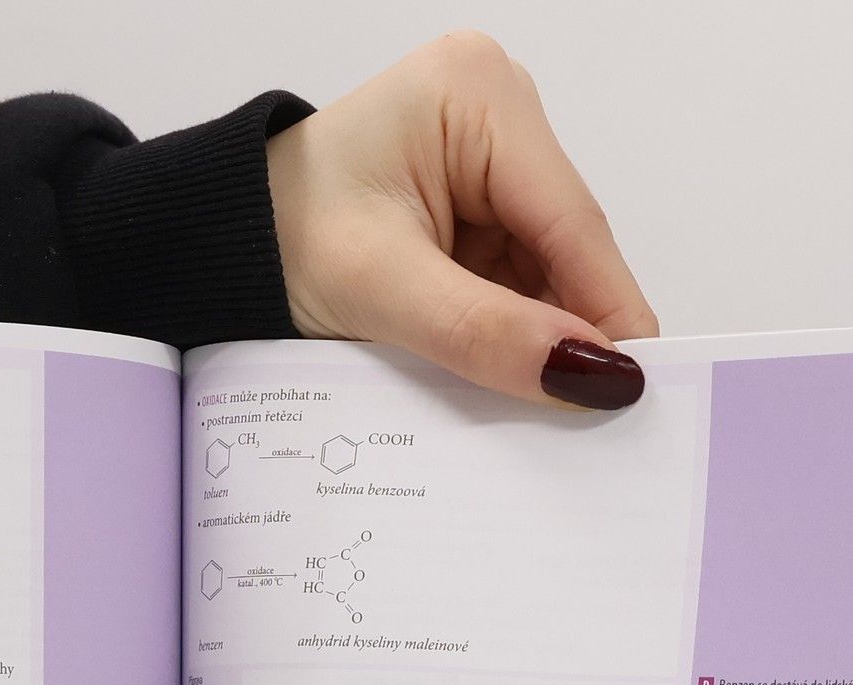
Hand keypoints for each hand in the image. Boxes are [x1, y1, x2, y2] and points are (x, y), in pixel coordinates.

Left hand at [267, 32, 658, 407]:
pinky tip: (506, 378)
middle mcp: (497, 111)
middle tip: (588, 421)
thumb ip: (486, 332)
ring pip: (546, 271)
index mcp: (479, 94)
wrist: (219, 243)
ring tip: (538, 411)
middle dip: (569, 330)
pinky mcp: (476, 203)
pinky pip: (516, 279)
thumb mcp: (381, 290)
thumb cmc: (274, 242)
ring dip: (539, 338)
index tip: (633, 390)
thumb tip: (590, 375)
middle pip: (566, 247)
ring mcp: (489, 157)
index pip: (572, 221)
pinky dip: (512, 332)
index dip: (608, 310)